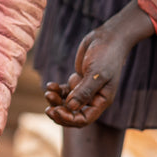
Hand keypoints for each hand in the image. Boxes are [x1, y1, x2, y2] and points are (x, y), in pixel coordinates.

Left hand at [44, 1, 156, 127]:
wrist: (108, 37)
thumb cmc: (106, 55)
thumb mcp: (96, 73)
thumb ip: (84, 91)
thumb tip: (70, 108)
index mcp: (101, 100)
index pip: (84, 119)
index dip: (69, 118)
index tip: (57, 110)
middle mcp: (93, 98)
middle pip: (74, 114)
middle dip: (60, 113)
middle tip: (48, 109)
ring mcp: (84, 89)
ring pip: (67, 103)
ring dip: (56, 101)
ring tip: (48, 92)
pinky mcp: (78, 80)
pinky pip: (64, 91)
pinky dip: (56, 90)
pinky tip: (50, 85)